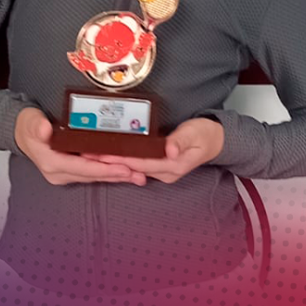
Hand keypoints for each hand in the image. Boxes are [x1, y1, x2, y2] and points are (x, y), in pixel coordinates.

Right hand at [14, 107, 146, 185]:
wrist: (21, 132)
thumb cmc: (28, 125)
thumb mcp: (30, 122)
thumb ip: (37, 125)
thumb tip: (44, 130)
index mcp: (51, 163)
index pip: (82, 168)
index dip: (103, 168)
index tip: (122, 169)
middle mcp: (59, 172)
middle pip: (92, 175)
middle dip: (116, 175)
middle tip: (138, 174)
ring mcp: (65, 173)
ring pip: (94, 176)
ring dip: (115, 176)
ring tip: (138, 176)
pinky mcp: (71, 170)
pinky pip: (92, 172)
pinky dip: (108, 172)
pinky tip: (123, 171)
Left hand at [82, 117, 224, 184]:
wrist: (216, 140)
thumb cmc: (205, 134)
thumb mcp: (195, 133)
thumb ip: (181, 140)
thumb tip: (168, 149)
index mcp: (174, 166)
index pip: (142, 163)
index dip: (121, 159)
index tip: (103, 155)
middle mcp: (167, 173)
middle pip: (134, 168)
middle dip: (111, 162)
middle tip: (88, 155)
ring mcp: (164, 172)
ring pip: (135, 168)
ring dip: (115, 163)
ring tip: (93, 156)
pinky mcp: (161, 167)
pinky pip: (139, 165)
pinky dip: (124, 161)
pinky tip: (111, 156)